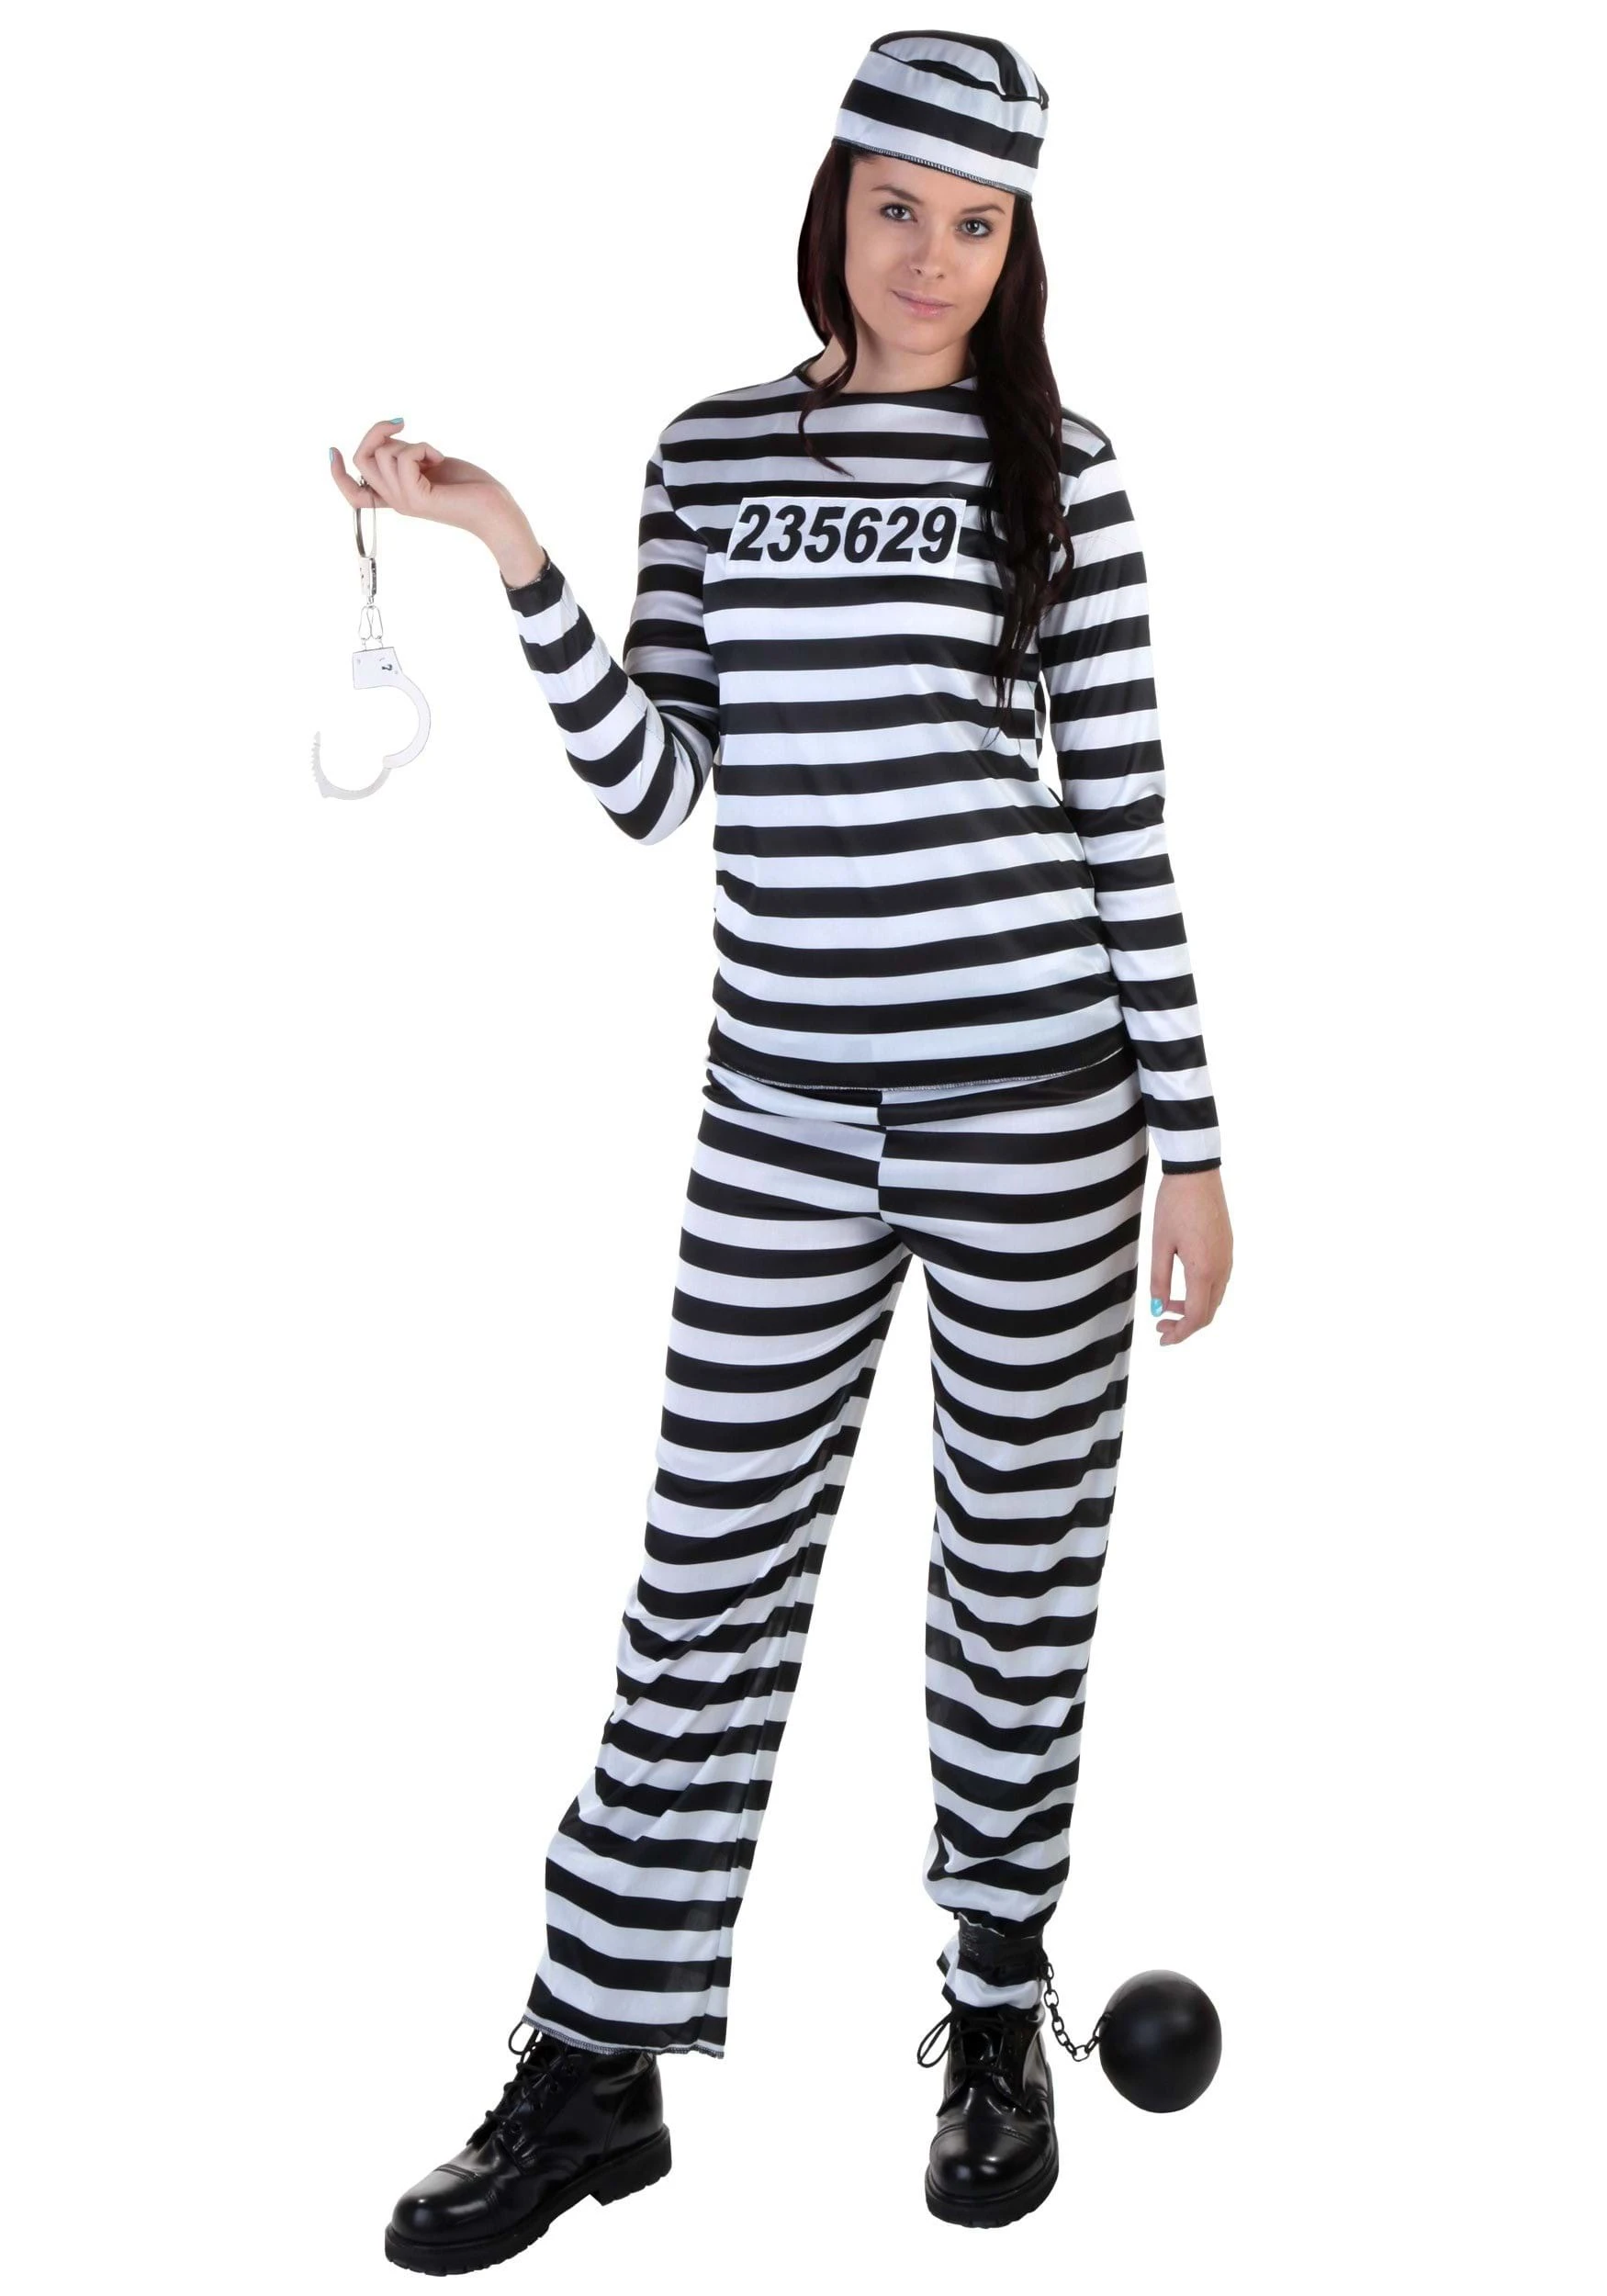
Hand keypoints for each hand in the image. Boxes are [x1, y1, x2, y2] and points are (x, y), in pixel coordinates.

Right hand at [327, 419, 545, 580]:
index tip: (332, 450)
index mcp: (397, 496)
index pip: (354, 493)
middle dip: (377, 431)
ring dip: (410, 442)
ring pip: (383, 454)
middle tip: (401, 423)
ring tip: (433, 455)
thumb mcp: (429, 463)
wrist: (496, 510)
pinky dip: (422, 448)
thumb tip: (388, 436)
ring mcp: (404, 502)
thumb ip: (405, 455)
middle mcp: (396, 501)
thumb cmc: (471, 486)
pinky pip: (403, 458)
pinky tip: (439, 459)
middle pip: (362, 459)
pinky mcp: (417, 499)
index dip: (337, 473)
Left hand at [1148, 1168, 1232, 1345]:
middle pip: (1209, 1311)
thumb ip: (1159, 1280)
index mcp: (1204, 1269)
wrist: (1197, 1173)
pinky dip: (1202, 1293)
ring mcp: (1228, 1257)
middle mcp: (1222, 1267)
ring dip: (1194, 1308)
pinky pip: (1219, 1281)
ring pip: (1215, 1297)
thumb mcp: (1160, 1244)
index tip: (1163, 1338)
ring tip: (1168, 1306)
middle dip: (1186, 1325)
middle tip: (1160, 1325)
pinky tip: (1184, 1287)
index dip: (1180, 1333)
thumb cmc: (1175, 1205)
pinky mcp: (1227, 1247)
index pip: (1197, 1316)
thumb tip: (1159, 1308)